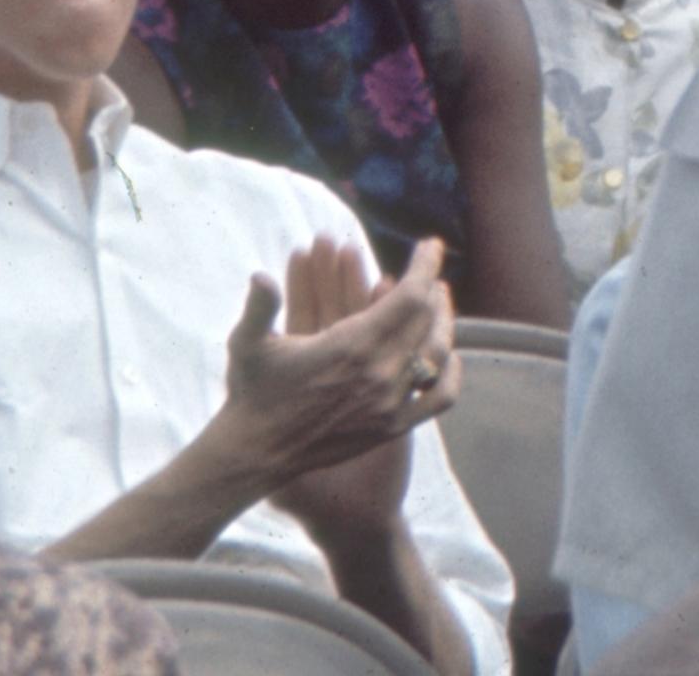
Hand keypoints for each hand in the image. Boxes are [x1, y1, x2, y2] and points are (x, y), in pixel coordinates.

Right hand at [220, 237, 459, 544]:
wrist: (257, 453)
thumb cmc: (253, 392)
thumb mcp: (247, 343)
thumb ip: (258, 307)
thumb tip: (260, 275)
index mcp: (351, 344)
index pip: (410, 296)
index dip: (425, 266)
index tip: (431, 245)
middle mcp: (378, 372)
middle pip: (427, 320)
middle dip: (433, 289)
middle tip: (431, 273)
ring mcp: (389, 402)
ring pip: (436, 353)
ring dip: (443, 323)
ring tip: (439, 303)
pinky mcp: (391, 426)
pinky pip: (439, 399)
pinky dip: (451, 374)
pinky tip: (447, 356)